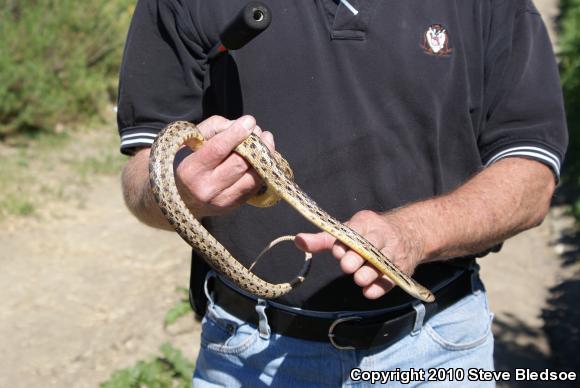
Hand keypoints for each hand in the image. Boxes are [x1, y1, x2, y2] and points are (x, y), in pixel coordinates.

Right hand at [175, 115, 274, 217]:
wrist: (182, 198)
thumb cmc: (187, 162)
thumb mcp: (191, 140)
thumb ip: (215, 128)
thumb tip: (242, 126)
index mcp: (191, 170)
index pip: (218, 149)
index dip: (237, 133)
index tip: (249, 121)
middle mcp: (206, 189)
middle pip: (239, 163)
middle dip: (254, 144)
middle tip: (259, 132)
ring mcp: (222, 201)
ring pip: (252, 177)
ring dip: (264, 157)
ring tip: (266, 141)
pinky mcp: (235, 206)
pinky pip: (256, 186)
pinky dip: (262, 169)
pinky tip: (263, 157)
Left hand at [295, 210, 424, 298]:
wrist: (410, 233)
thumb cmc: (370, 233)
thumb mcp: (348, 231)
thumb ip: (323, 239)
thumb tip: (298, 240)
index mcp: (366, 224)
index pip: (355, 232)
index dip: (346, 243)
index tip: (337, 251)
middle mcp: (382, 237)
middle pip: (370, 247)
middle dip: (357, 257)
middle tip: (347, 266)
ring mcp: (393, 254)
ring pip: (382, 264)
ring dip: (369, 273)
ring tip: (359, 279)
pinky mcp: (401, 270)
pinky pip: (391, 280)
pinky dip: (380, 287)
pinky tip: (369, 292)